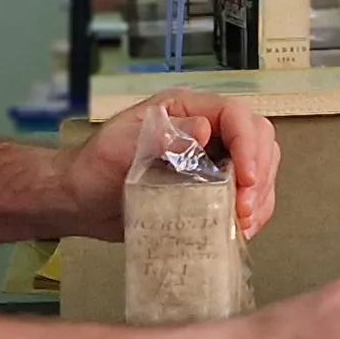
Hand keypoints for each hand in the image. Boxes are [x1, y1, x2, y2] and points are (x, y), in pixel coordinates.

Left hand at [69, 91, 281, 240]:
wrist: (79, 201)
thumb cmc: (94, 167)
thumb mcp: (122, 146)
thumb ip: (161, 137)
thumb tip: (203, 130)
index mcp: (185, 110)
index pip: (235, 116)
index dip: (248, 145)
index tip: (245, 180)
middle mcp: (206, 130)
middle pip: (258, 140)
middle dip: (259, 174)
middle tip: (243, 207)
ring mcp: (212, 160)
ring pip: (260, 168)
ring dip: (260, 196)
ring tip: (243, 222)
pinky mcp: (212, 189)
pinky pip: (247, 195)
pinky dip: (252, 212)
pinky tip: (241, 229)